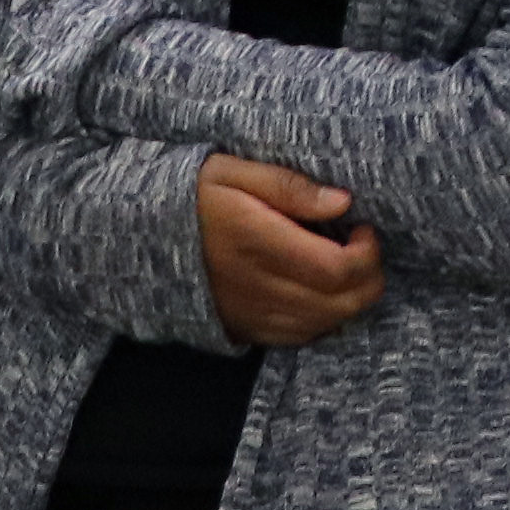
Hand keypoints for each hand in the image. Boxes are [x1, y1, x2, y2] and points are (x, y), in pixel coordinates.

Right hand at [198, 152, 384, 348]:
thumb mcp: (231, 172)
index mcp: (258, 243)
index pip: (336, 268)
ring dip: (351, 299)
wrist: (139, 242)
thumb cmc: (189, 199)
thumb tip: (342, 202)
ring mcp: (253, 315)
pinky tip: (321, 293)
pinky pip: (301, 337)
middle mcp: (259, 287)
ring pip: (327, 324)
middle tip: (363, 248)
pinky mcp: (246, 330)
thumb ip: (289, 186)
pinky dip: (325, 318)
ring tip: (344, 266)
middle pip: (341, 303)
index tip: (363, 229)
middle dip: (369, 278)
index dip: (366, 254)